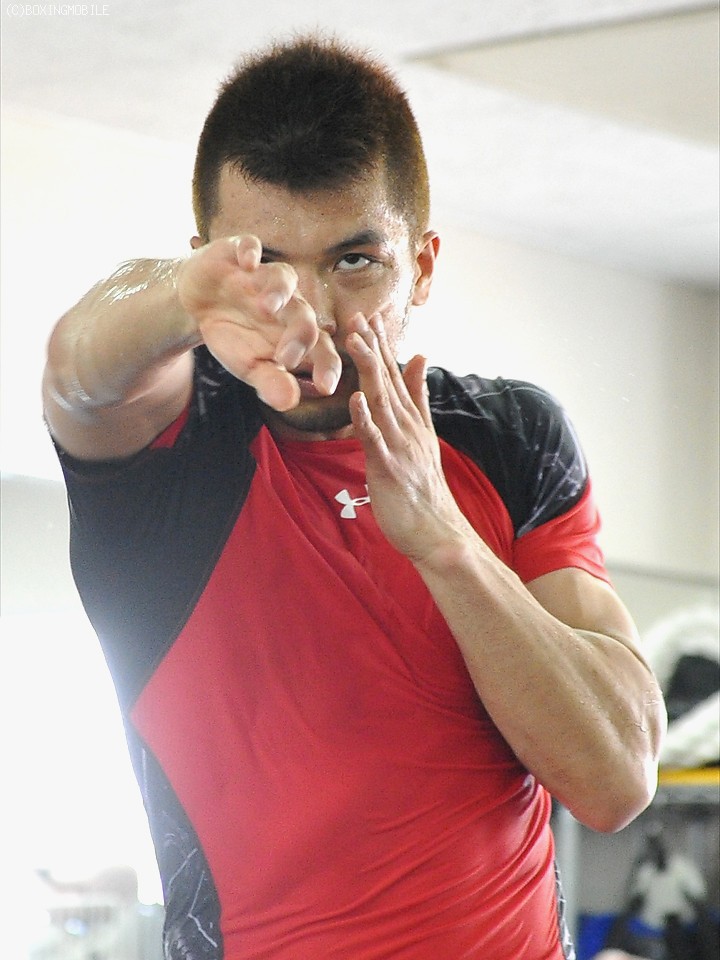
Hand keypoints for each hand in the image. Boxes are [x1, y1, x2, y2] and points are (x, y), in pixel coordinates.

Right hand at [176, 235, 341, 409]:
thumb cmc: (234, 336)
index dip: (327, 365)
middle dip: (298, 335)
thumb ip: (271, 382)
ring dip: (278, 291)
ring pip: (284, 277)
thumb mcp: (249, 365)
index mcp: (297, 331)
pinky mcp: (239, 253)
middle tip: (287, 358)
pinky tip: (248, 261)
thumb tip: (289, 403)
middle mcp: (288, 301)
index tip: (327, 387)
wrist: (199, 303)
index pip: (321, 348)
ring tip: (268, 307)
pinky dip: (250, 251)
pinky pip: (249, 246)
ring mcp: (265, 275)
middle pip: (305, 314)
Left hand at [346, 313, 473, 562]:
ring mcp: (399, 446)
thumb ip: (418, 395)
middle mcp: (407, 427)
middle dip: (372, 346)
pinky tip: (355, 399)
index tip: (368, 315)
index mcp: (412, 419)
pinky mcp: (388, 468)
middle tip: (357, 315)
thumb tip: (419, 356)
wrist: (438, 531)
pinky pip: (375, 440)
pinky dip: (365, 419)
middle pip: (387, 380)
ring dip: (368, 371)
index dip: (381, 344)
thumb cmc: (424, 488)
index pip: (395, 374)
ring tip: (354, 342)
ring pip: (381, 401)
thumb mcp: (423, 434)